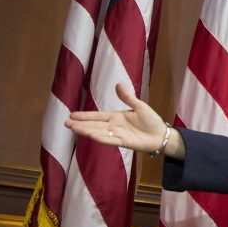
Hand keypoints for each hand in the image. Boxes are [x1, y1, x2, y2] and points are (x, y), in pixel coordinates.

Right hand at [65, 83, 182, 157]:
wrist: (161, 135)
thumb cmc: (151, 121)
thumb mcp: (139, 106)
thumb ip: (128, 97)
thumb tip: (117, 84)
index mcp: (116, 117)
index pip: (97, 116)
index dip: (85, 116)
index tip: (72, 115)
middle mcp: (114, 126)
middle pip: (94, 125)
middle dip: (80, 124)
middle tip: (66, 123)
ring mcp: (118, 135)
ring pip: (99, 132)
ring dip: (86, 130)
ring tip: (73, 128)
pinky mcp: (124, 142)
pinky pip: (110, 140)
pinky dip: (101, 138)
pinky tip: (91, 135)